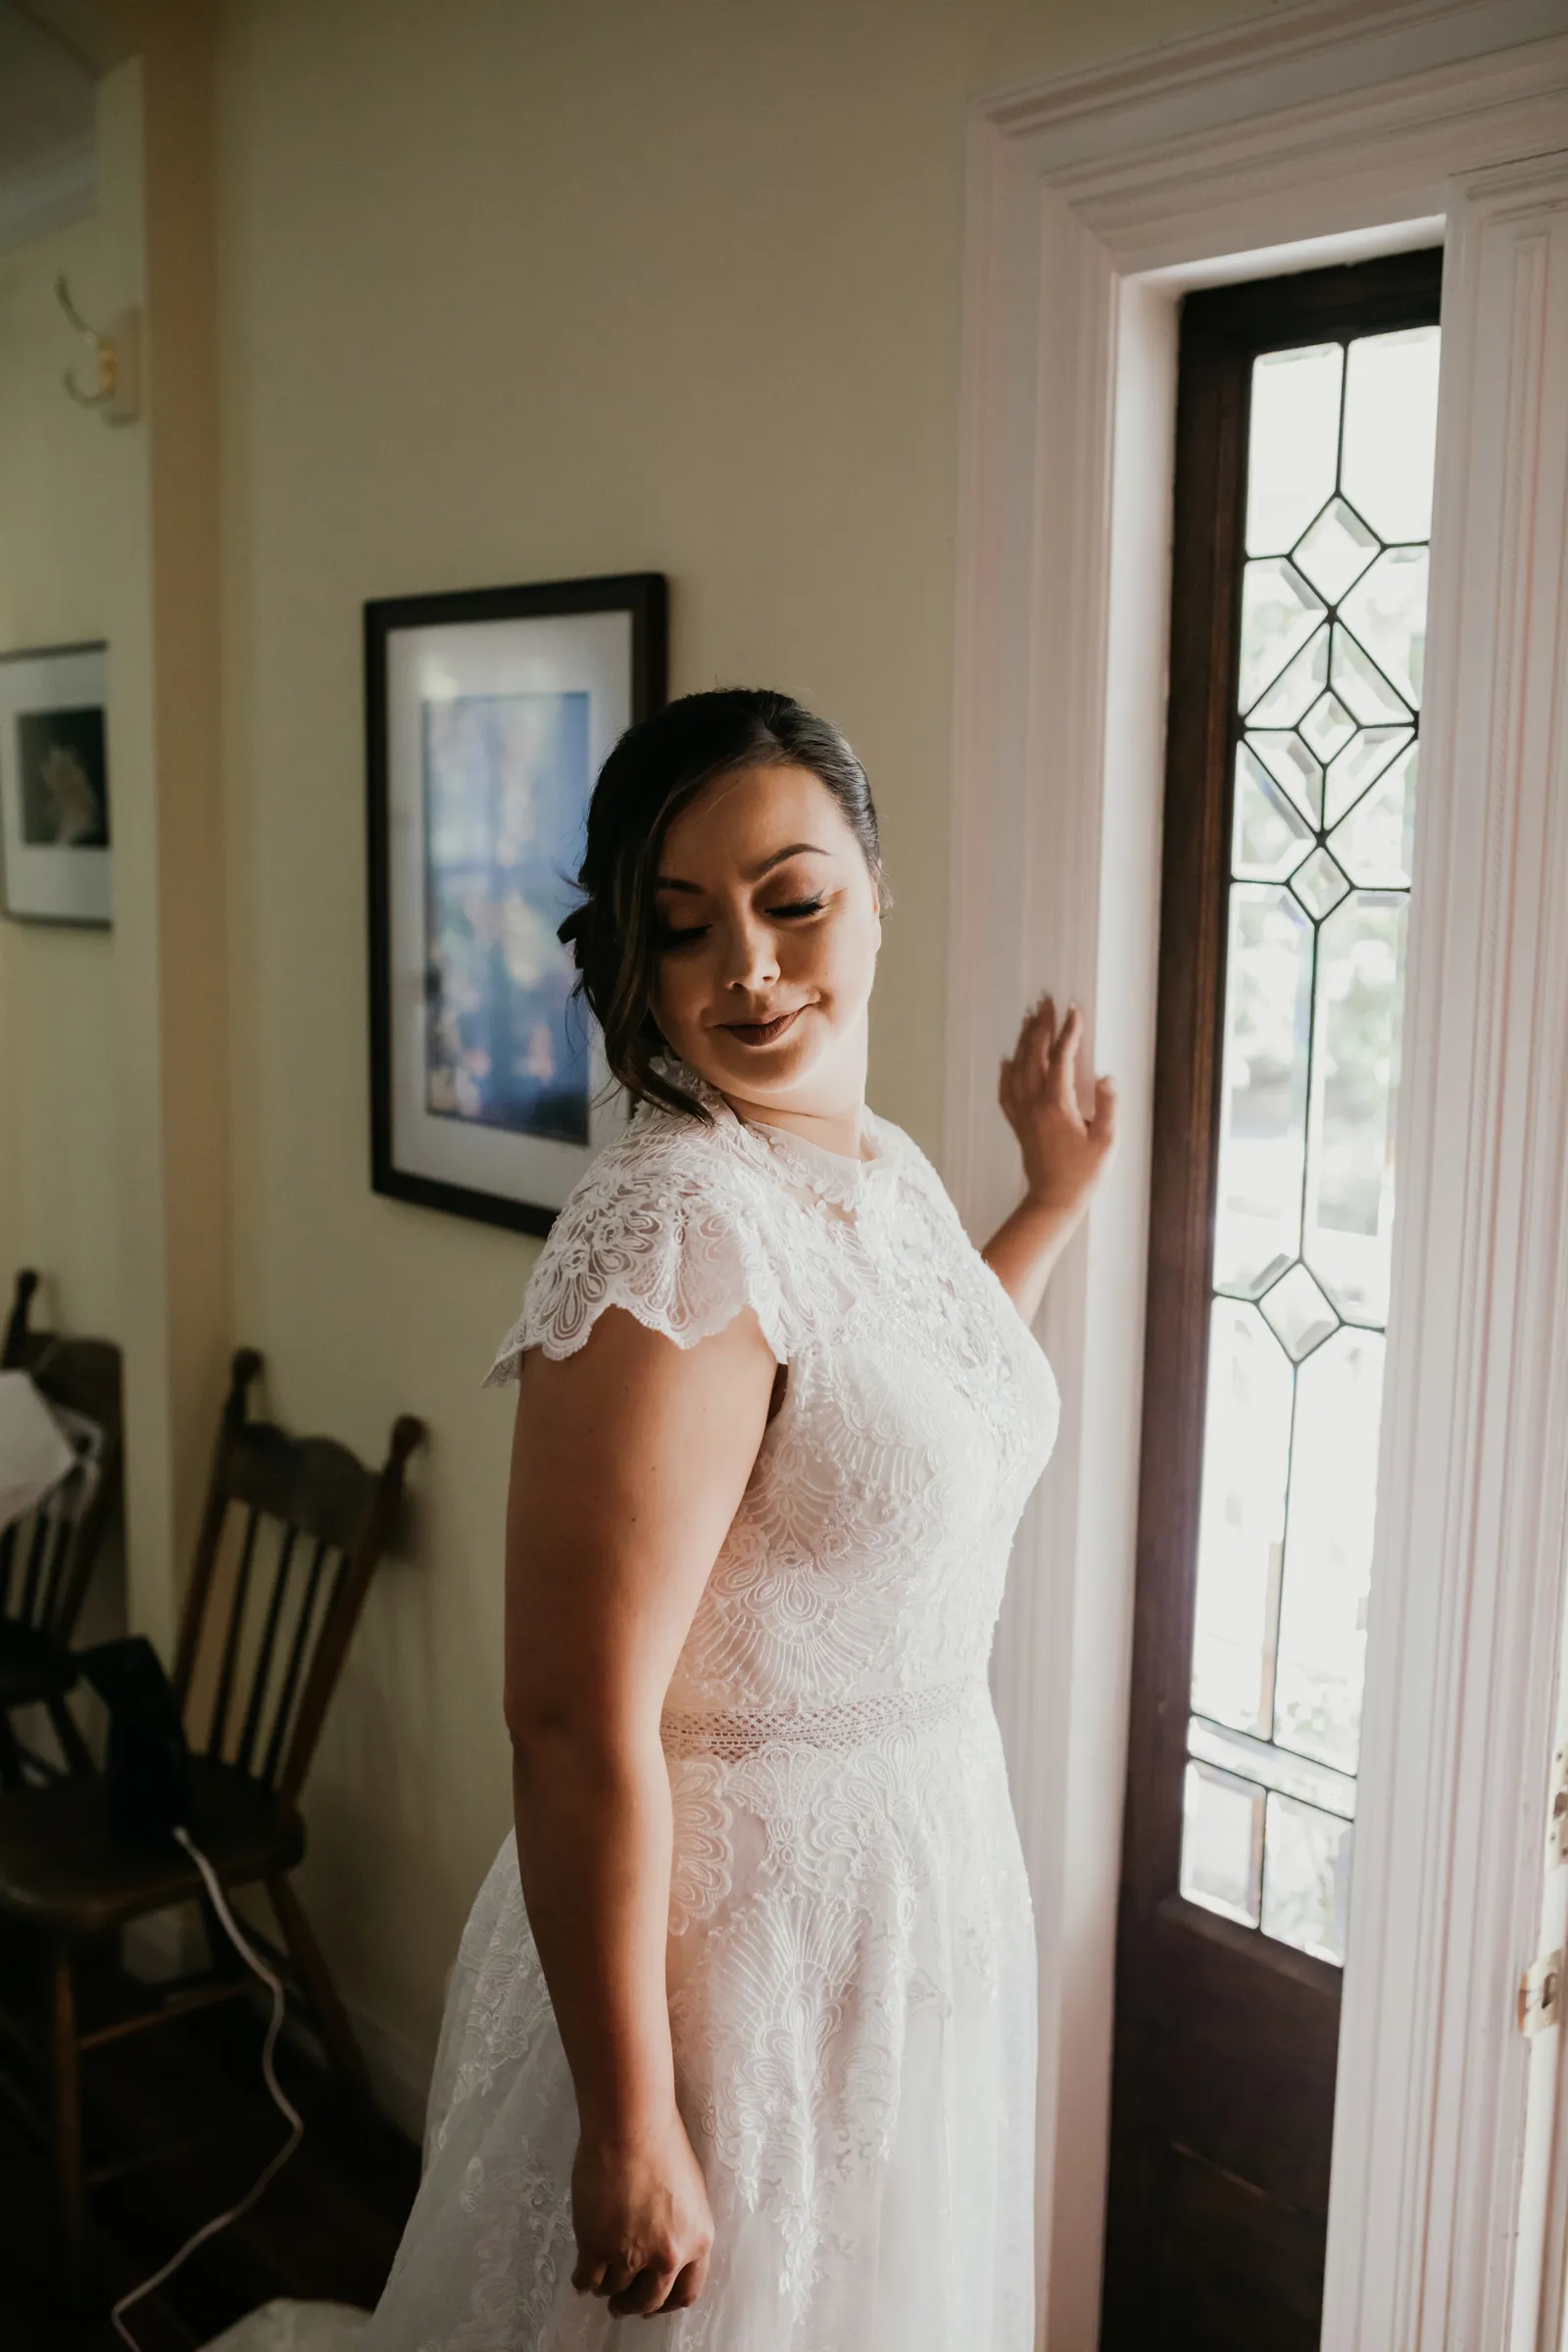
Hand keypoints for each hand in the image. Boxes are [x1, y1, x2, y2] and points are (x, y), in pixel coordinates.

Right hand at [571, 2112, 714, 2317]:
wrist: (631, 2125)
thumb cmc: (662, 2144)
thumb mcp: (690, 2194)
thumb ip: (681, 2230)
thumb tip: (666, 2252)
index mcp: (697, 2241)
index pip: (686, 2294)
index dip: (666, 2304)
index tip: (653, 2304)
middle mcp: (667, 2255)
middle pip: (648, 2300)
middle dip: (633, 2305)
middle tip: (621, 2304)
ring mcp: (630, 2254)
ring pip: (614, 2290)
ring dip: (607, 2289)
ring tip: (600, 2281)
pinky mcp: (596, 2246)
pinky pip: (586, 2280)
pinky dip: (583, 2281)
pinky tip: (582, 2276)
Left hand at [998, 996, 1116, 1224]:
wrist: (1054, 1199)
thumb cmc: (1083, 1173)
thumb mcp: (1106, 1141)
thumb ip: (1107, 1106)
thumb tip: (1106, 1077)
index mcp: (1057, 1103)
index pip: (1063, 1057)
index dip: (1070, 1031)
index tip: (1074, 1009)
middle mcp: (1035, 1103)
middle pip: (1036, 1054)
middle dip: (1042, 1025)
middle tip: (1045, 1001)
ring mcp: (1023, 1113)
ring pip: (1019, 1067)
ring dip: (1025, 1041)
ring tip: (1031, 1018)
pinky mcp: (1019, 1123)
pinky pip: (1007, 1090)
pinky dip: (1007, 1071)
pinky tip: (1008, 1059)